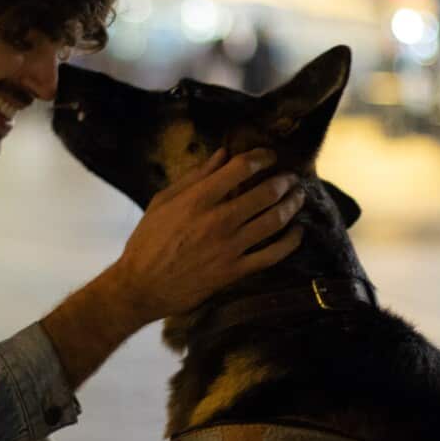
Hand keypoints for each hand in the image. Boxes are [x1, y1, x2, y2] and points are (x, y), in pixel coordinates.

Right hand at [111, 148, 304, 324]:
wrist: (142, 286)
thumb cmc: (147, 240)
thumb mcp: (163, 201)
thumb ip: (194, 177)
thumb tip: (221, 154)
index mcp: (198, 199)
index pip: (241, 168)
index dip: (261, 157)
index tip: (269, 156)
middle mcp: (218, 220)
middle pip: (266, 193)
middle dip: (284, 181)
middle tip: (291, 177)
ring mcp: (230, 247)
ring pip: (275, 221)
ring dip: (292, 205)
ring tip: (298, 197)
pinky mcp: (235, 271)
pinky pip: (273, 255)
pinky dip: (291, 241)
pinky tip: (297, 232)